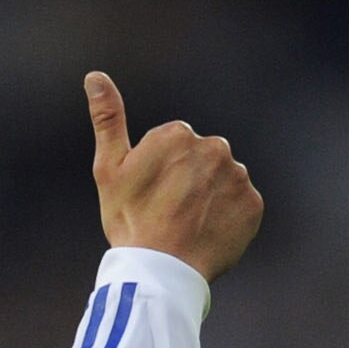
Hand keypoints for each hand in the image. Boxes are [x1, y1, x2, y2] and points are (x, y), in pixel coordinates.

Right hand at [85, 71, 262, 281]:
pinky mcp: (253, 204)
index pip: (173, 145)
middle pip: (201, 160)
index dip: (159, 171)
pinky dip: (226, 217)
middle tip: (167, 211)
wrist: (161, 271)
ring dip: (209, 198)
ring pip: (221, 181)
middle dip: (187, 180)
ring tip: (187, 225)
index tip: (149, 194)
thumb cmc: (129, 221)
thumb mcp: (108, 170)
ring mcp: (237, 177)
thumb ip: (108, 119)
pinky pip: (240, 205)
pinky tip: (207, 232)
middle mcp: (214, 148)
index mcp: (178, 134)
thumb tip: (95, 76)